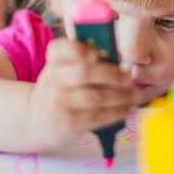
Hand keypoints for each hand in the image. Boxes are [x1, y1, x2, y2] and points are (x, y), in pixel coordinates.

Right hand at [28, 38, 143, 147]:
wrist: (37, 121)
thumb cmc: (59, 92)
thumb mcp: (61, 73)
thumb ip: (82, 64)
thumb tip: (120, 63)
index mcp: (53, 63)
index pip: (59, 49)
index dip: (77, 49)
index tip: (95, 53)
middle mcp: (53, 81)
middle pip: (84, 73)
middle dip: (111, 74)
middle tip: (128, 78)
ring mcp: (60, 103)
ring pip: (96, 97)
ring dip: (121, 96)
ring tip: (136, 95)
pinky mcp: (70, 123)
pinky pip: (99, 116)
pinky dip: (118, 112)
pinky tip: (129, 108)